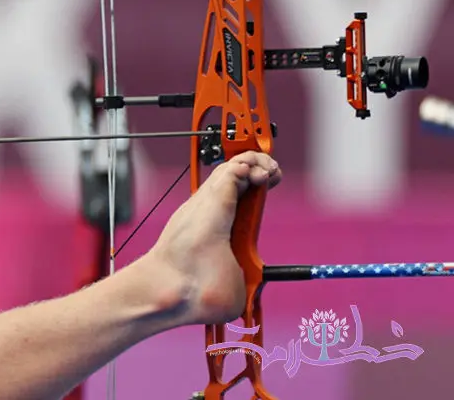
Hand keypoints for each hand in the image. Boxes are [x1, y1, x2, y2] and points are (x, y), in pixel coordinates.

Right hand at [145, 151, 281, 325]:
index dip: (255, 186)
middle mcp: (210, 212)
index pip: (236, 197)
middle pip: (233, 176)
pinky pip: (232, 170)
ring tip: (272, 169)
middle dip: (258, 167)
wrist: (178, 290)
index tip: (273, 184)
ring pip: (232, 167)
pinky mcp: (214, 198)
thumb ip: (249, 279)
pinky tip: (260, 172)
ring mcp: (208, 204)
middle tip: (275, 173)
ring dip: (255, 162)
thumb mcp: (238, 286)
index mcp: (216, 230)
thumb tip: (260, 285)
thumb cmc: (197, 292)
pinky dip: (248, 165)